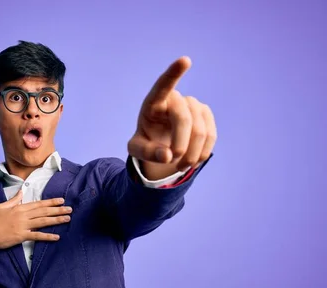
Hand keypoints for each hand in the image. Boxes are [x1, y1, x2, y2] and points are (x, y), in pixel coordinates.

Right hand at [0, 189, 71, 255]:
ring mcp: (23, 226)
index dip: (51, 202)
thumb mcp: (1, 206)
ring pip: (43, 222)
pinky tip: (56, 237)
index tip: (61, 200)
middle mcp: (23, 216)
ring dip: (56, 220)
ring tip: (67, 219)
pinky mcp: (21, 236)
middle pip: (44, 211)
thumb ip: (13, 200)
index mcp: (19, 208)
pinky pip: (37, 236)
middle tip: (69, 209)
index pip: (38, 203)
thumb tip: (21, 192)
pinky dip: (47, 236)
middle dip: (58, 210)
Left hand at [127, 56, 216, 178]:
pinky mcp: (206, 115)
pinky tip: (193, 161)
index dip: (174, 74)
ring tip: (181, 167)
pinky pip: (211, 135)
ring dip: (192, 153)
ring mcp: (193, 104)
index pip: (163, 85)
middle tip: (175, 163)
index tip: (185, 60)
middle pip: (183, 118)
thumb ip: (146, 152)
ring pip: (200, 129)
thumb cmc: (146, 142)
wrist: (161, 143)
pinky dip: (202, 152)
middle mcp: (175, 99)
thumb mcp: (137, 150)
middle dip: (180, 144)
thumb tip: (166, 156)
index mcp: (153, 102)